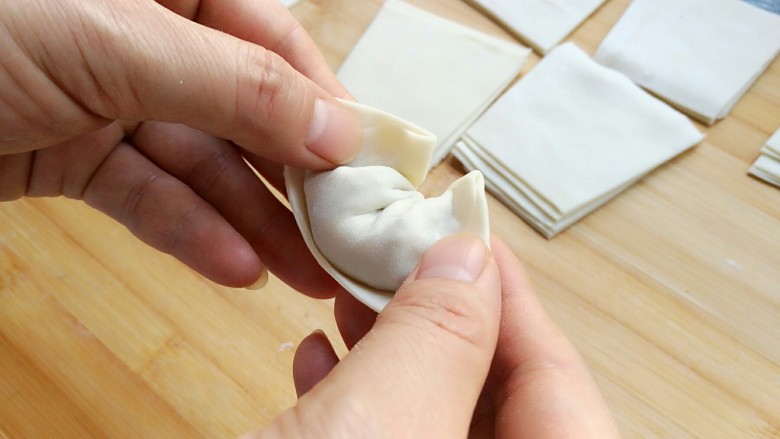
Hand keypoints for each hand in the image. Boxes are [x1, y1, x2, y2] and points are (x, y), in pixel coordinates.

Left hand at [0, 0, 360, 295]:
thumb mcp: (116, 42)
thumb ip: (234, 85)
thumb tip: (335, 130)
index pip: (271, 42)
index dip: (321, 101)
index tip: (365, 160)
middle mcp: (146, 45)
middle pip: (244, 115)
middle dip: (294, 178)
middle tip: (344, 231)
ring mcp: (109, 104)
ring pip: (201, 168)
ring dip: (254, 222)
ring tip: (308, 272)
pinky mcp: (75, 160)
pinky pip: (147, 197)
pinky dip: (190, 233)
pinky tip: (236, 268)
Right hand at [247, 235, 619, 437]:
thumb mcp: (382, 425)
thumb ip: (438, 338)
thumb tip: (467, 256)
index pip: (556, 383)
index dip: (512, 297)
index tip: (470, 232)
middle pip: (492, 392)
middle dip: (442, 315)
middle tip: (403, 253)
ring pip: (431, 409)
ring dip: (393, 346)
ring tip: (352, 290)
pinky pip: (385, 433)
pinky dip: (355, 393)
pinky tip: (317, 353)